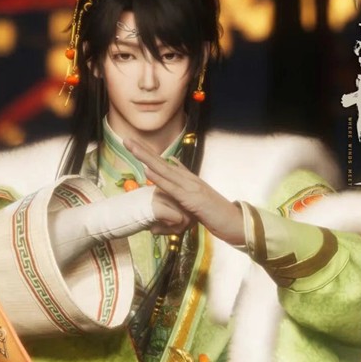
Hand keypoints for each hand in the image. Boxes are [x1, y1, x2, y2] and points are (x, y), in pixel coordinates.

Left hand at [124, 137, 245, 245]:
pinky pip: (173, 188)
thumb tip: (173, 162)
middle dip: (143, 151)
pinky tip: (148, 171)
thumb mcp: (197, 195)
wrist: (234, 221)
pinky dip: (160, 179)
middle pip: (162, 162)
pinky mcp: (192, 199)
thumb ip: (185, 179)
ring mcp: (191, 187)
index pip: (165, 163)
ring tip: (133, 149)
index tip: (133, 144)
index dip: (149, 154)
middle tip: (126, 140)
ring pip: (165, 171)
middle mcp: (189, 179)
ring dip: (148, 160)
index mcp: (188, 179)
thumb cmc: (215, 213)